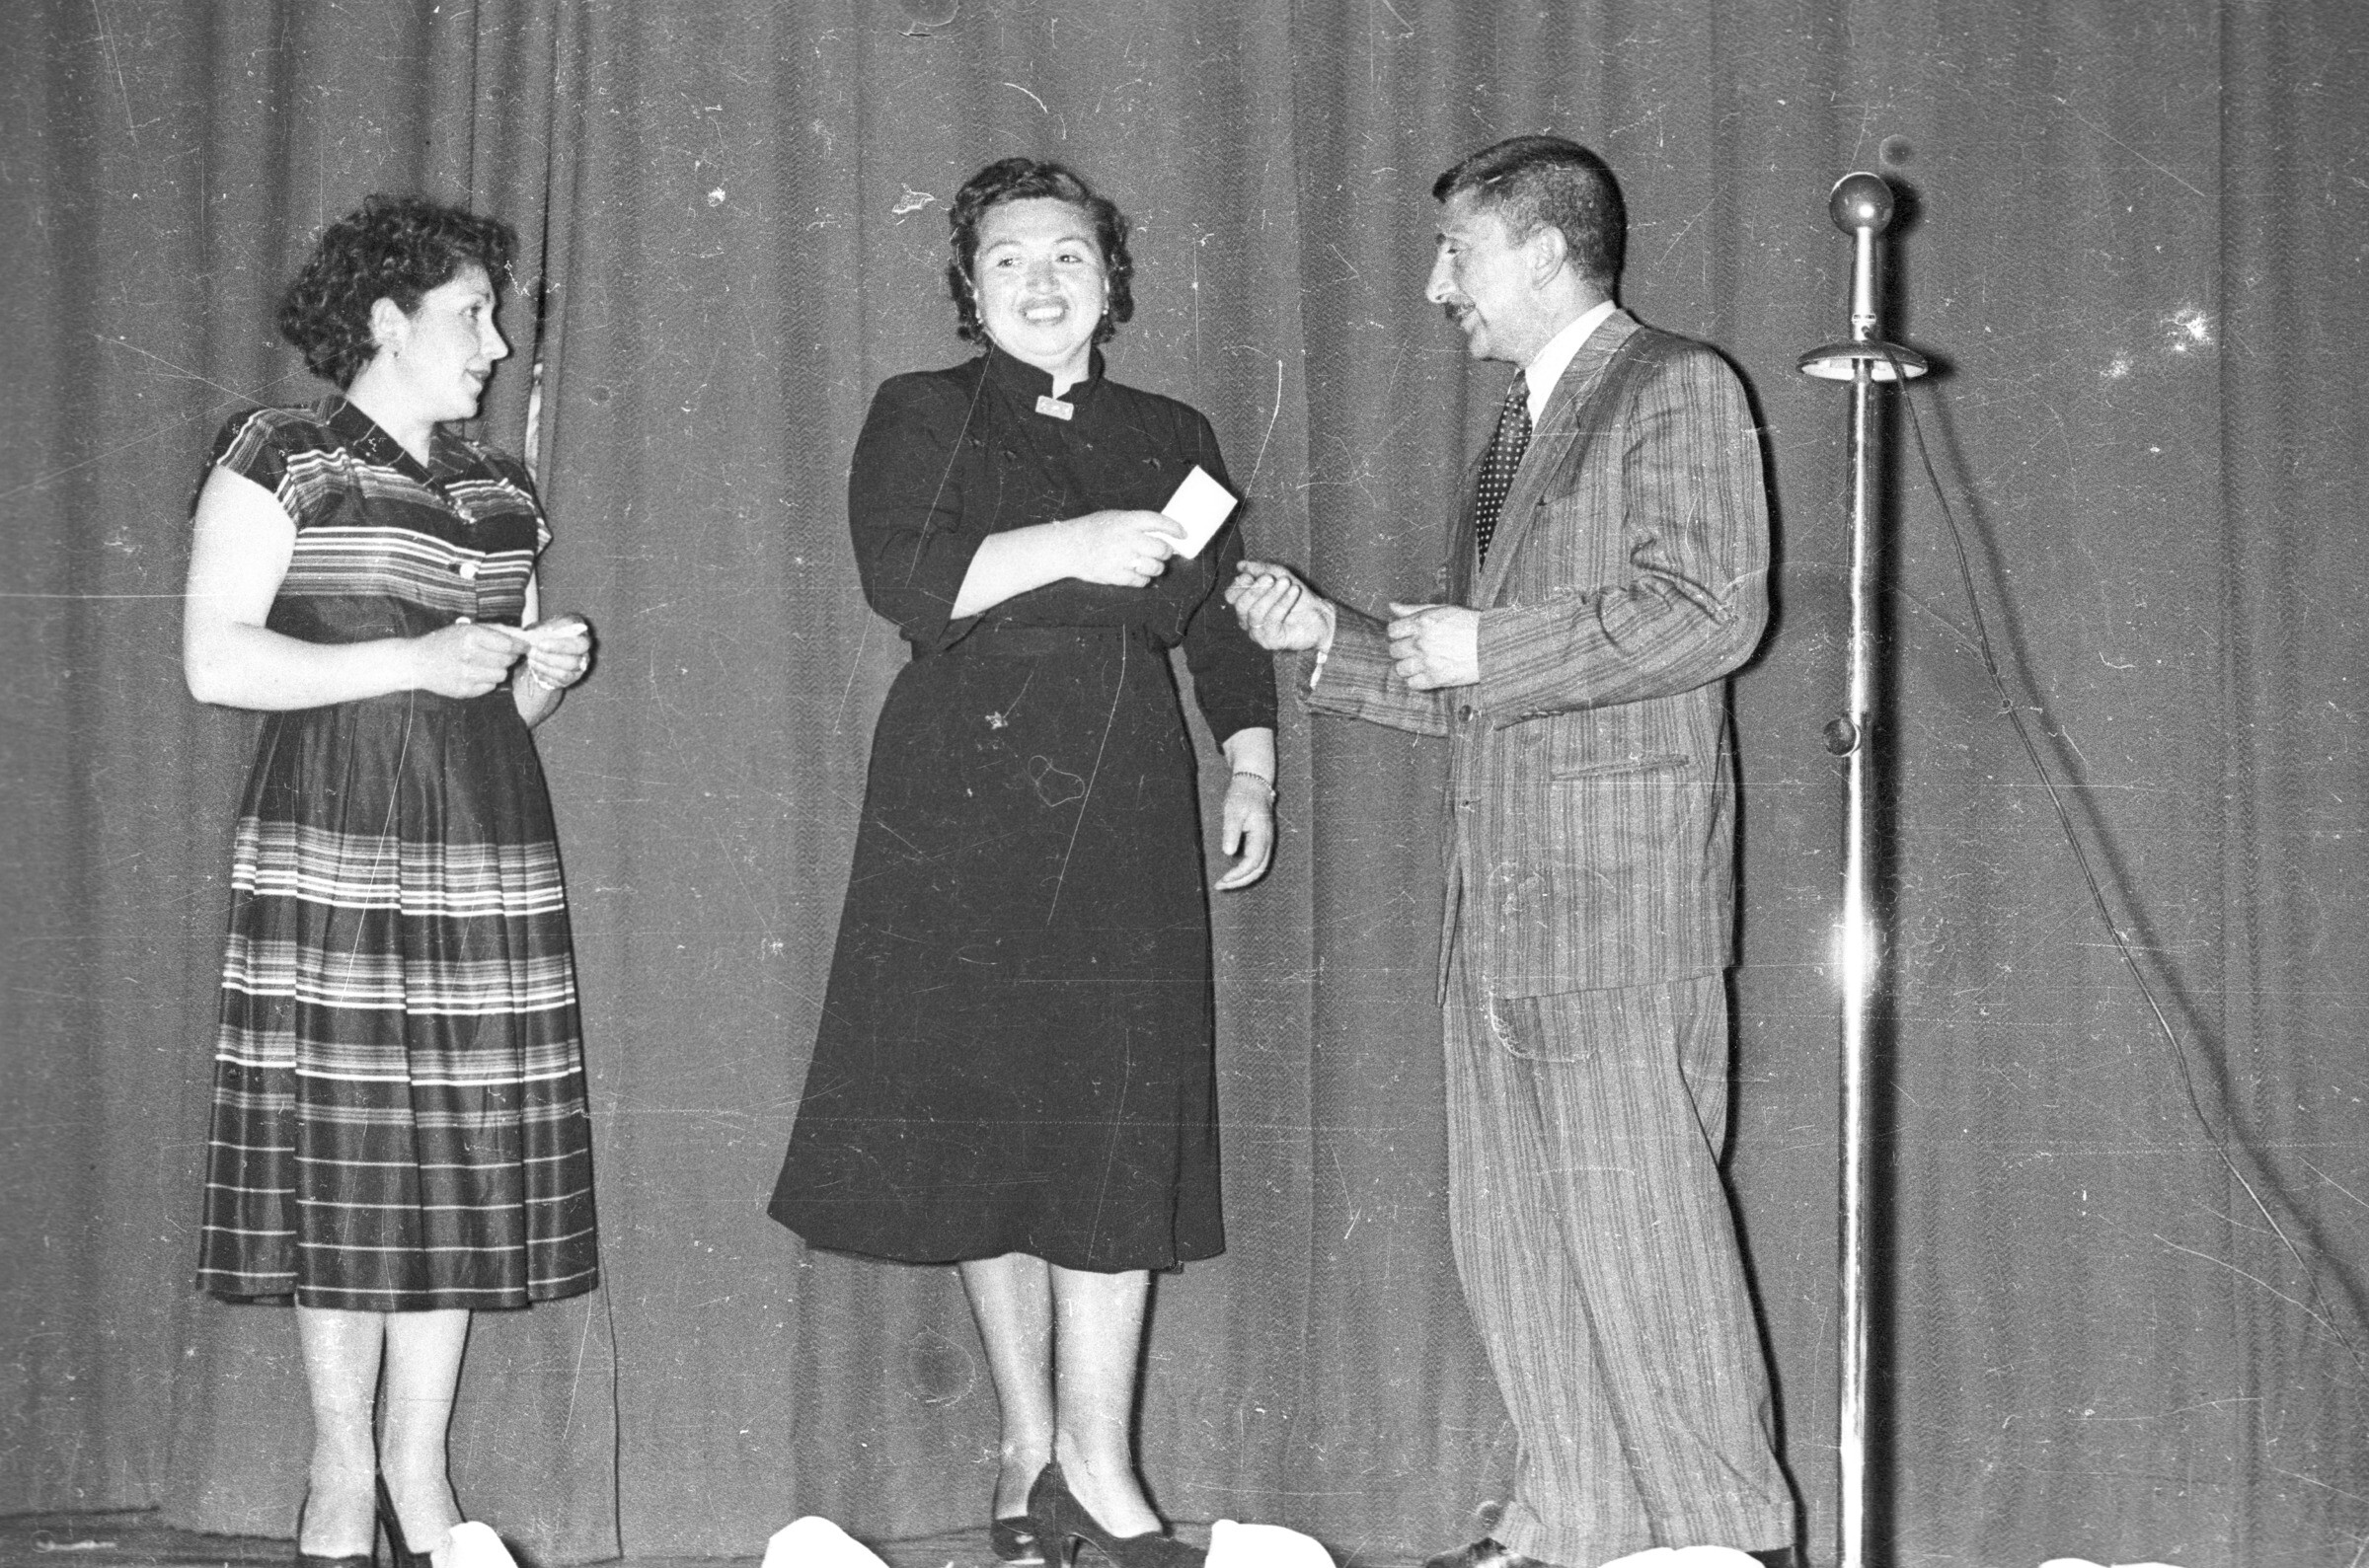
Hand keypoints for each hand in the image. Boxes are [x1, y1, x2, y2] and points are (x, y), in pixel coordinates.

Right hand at [411, 619, 528, 697]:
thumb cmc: (444, 642)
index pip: (508, 644)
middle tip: (501, 654)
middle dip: (508, 657)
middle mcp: (469, 655)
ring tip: (485, 664)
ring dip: (498, 670)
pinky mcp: (464, 690)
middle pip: (507, 660)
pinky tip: (475, 674)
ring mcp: (467, 675)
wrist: (417, 662)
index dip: (520, 646)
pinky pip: (490, 687)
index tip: (526, 647)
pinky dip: (487, 681)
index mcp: (471, 636)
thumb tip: (520, 635)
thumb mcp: (465, 628)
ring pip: (501, 675)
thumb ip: (493, 631)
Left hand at [517, 613, 593, 690]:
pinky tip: (535, 666)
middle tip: (531, 652)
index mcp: (583, 639)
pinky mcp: (568, 681)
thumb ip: (543, 630)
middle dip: (548, 658)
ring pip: (565, 675)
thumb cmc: (550, 632)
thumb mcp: (548, 625)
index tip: (540, 644)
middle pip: (573, 662)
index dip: (560, 646)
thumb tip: (532, 636)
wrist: (547, 644)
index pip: (579, 645)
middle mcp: (584, 656)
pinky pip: (557, 683)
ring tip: (531, 659)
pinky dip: (543, 675)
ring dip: (544, 667)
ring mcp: (578, 670)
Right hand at [1062, 509, 1184, 587]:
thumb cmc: (1093, 530)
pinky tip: (1138, 574)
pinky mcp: (1116, 576)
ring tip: (1151, 564)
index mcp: (1127, 520)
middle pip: (1161, 548)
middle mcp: (1126, 539)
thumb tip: (1162, 534)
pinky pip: (1141, 581)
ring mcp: (1121, 558)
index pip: (1159, 521)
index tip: (1183, 534)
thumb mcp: (1115, 518)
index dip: (1174, 528)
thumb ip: (1136, 524)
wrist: (1068, 547)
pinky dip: (1143, 579)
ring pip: (1155, 567)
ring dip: (1157, 567)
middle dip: (1166, 552)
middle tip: (1163, 553)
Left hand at [1214, 771, 1274, 890]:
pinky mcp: (1261, 842)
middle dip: (1240, 882)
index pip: (1253, 862)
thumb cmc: (1243, 796)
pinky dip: (1245, 871)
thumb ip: (1231, 831)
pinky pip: (1256, 862)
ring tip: (1224, 883)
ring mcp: (1266, 842)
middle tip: (1220, 886)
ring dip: (1243, 878)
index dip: (1238, 874)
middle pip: (1258, 870)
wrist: (1254, 784)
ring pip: (1259, 868)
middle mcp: (1267, 841)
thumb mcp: (1233, 811)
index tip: (1223, 879)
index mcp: (1262, 834)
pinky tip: (1232, 873)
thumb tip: (1229, 853)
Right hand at [1226, 562, 1334, 651]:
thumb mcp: (1279, 575)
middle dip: (1256, 589)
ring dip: (1272, 594)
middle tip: (1272, 579)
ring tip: (1286, 582)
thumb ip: (1260, 570)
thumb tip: (1240, 565)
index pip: (1231, 596)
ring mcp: (1259, 634)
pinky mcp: (1272, 642)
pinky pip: (1271, 621)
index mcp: (1247, 607)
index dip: (1239, 584)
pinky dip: (1282, 603)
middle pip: (1240, 605)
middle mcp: (1249, 622)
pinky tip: (1294, 592)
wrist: (1321, 615)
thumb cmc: (1298, 597)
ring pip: (1255, 613)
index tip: (1253, 575)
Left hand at [1386, 602, 1479, 688]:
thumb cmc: (1469, 624)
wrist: (1492, 644)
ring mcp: (1427, 661)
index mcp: (1422, 622)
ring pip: (1400, 669)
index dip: (1398, 633)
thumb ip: (1415, 609)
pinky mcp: (1436, 678)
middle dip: (1402, 649)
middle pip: (1394, 650)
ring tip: (1420, 663)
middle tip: (1415, 649)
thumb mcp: (1443, 609)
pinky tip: (1426, 673)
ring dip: (1407, 666)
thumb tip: (1392, 606)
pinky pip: (1412, 684)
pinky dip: (1417, 680)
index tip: (1406, 635)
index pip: (1392, 630)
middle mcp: (1421, 642)